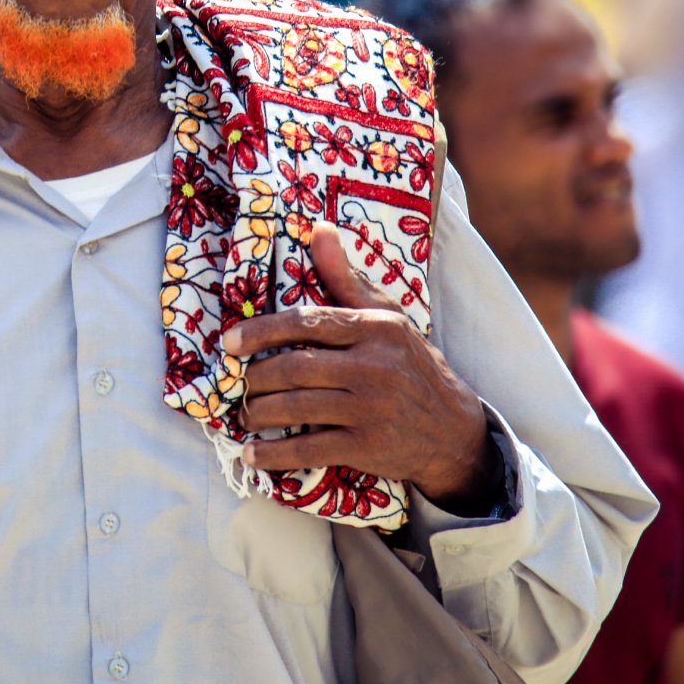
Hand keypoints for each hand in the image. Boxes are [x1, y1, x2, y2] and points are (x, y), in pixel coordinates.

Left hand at [222, 222, 503, 513]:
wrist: (454, 428)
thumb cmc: (410, 364)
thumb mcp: (387, 316)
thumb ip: (346, 278)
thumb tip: (318, 229)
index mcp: (375, 328)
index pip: (308, 323)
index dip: (262, 331)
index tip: (230, 341)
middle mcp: (374, 366)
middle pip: (295, 368)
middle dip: (255, 377)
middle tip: (235, 383)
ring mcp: (372, 409)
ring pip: (297, 408)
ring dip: (258, 413)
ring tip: (243, 413)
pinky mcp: (369, 447)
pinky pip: (310, 449)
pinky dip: (275, 454)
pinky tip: (252, 454)